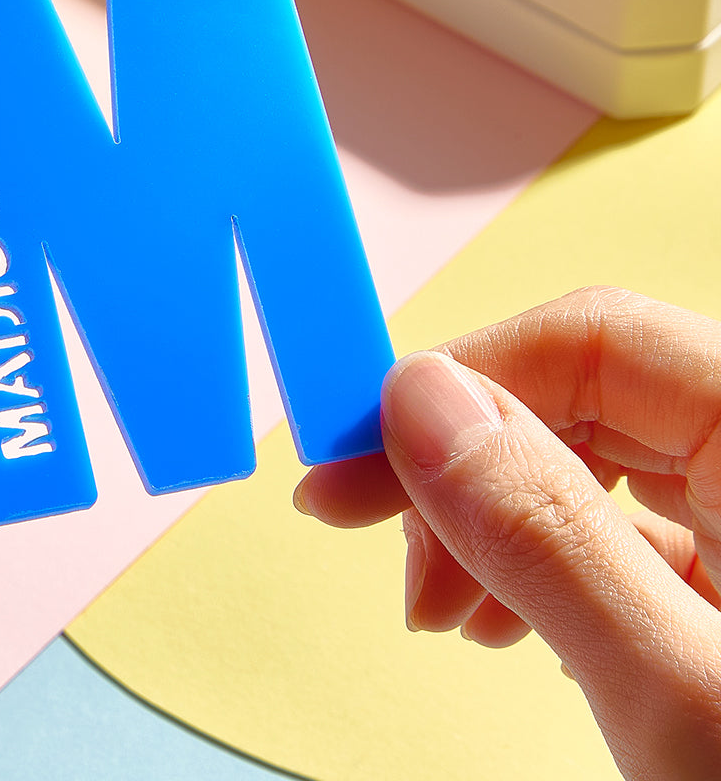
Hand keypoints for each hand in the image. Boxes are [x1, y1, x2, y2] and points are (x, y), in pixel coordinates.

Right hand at [294, 287, 720, 779]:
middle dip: (459, 461)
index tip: (359, 448)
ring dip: (485, 517)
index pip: (596, 340)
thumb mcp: (683, 702)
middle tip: (366, 527)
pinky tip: (502, 618)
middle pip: (578, 394)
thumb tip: (421, 404)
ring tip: (441, 606)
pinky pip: (608, 526)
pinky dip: (533, 563)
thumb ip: (548, 536)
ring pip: (583, 457)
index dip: (461, 377)